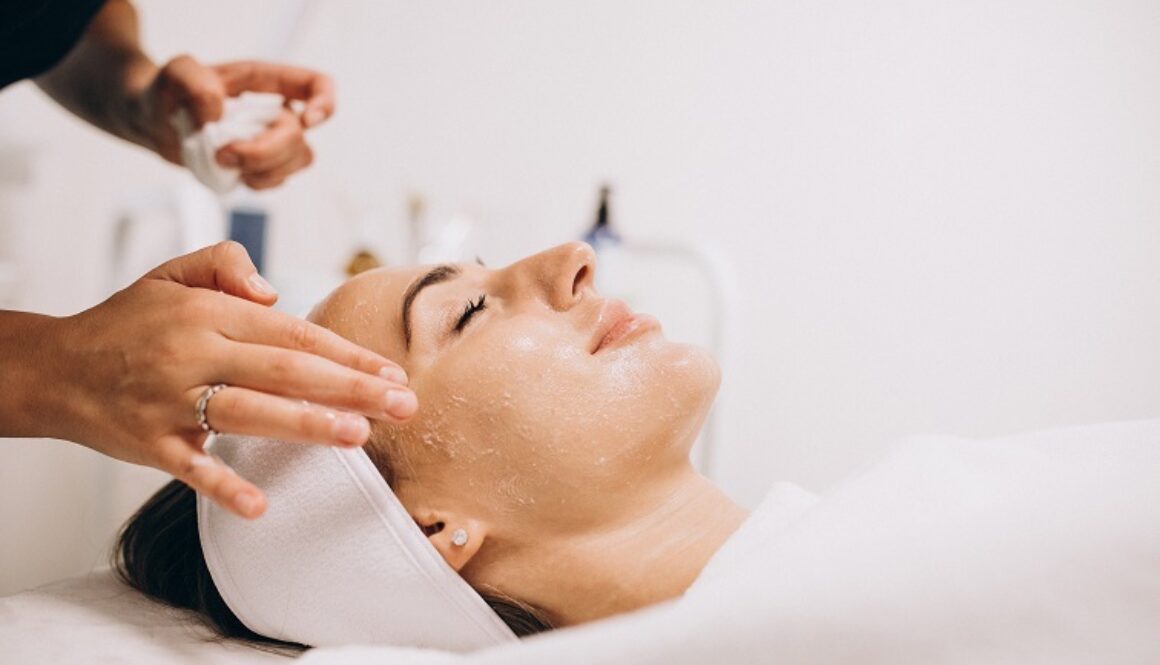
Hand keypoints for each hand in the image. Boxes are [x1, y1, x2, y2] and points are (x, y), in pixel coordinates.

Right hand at [41, 242, 411, 518]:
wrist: (52, 367)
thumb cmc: (126, 322)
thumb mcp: (171, 273)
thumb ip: (226, 263)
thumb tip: (274, 290)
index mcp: (208, 313)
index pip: (293, 332)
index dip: (346, 353)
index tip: (391, 373)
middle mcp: (194, 352)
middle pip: (286, 369)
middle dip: (351, 388)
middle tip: (402, 406)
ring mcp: (170, 400)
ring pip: (249, 411)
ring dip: (306, 423)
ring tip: (358, 435)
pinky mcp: (148, 443)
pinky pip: (190, 467)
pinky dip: (223, 486)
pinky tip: (261, 504)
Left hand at [131, 55, 334, 188]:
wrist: (154, 122)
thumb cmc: (170, 91)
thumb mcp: (174, 74)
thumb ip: (195, 84)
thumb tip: (219, 115)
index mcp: (266, 81)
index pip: (316, 85)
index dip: (324, 104)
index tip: (306, 121)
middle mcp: (276, 110)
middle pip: (299, 136)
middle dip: (264, 152)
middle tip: (224, 154)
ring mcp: (273, 140)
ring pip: (297, 161)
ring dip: (262, 170)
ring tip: (224, 162)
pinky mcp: (263, 165)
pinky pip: (278, 180)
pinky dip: (256, 182)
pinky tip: (231, 173)